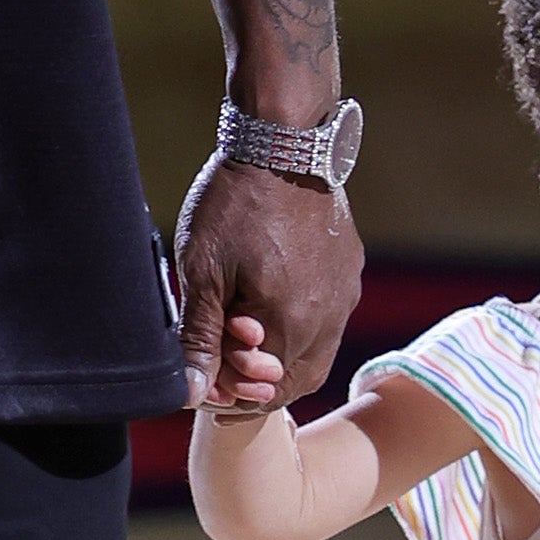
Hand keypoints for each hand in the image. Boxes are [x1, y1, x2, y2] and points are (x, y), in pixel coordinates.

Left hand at [173, 154, 361, 415]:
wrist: (282, 143)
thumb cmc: (235, 205)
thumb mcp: (203, 272)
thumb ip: (200, 338)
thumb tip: (189, 393)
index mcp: (291, 323)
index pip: (265, 393)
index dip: (232, 396)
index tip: (205, 378)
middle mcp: (329, 317)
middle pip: (297, 380)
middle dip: (259, 383)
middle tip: (222, 360)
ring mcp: (345, 293)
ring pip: (317, 351)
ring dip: (283, 356)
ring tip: (243, 330)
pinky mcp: (349, 269)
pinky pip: (331, 317)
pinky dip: (301, 325)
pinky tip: (270, 300)